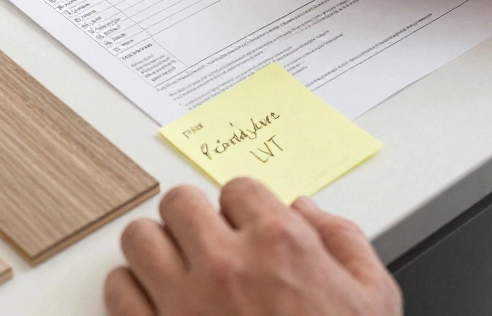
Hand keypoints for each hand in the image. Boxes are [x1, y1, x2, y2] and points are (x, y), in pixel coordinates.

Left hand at [104, 179, 402, 315]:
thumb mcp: (373, 299)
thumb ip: (344, 242)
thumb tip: (310, 211)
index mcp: (279, 243)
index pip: (237, 189)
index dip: (242, 209)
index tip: (243, 227)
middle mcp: (225, 263)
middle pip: (179, 202)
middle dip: (192, 219)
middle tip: (204, 241)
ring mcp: (183, 300)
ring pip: (139, 237)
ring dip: (155, 249)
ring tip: (173, 267)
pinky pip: (117, 289)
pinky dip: (130, 292)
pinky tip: (153, 302)